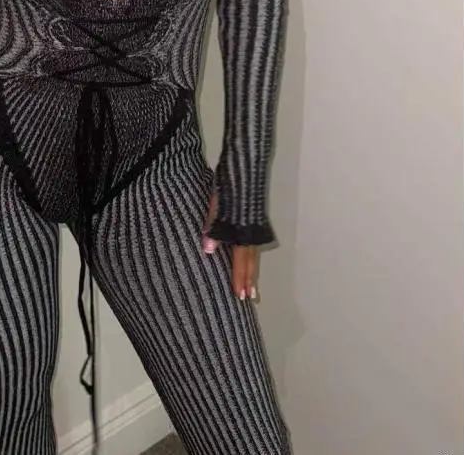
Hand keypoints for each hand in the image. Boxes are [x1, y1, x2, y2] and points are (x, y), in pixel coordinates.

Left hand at [201, 187, 258, 301]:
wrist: (245, 166)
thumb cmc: (227, 185)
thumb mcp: (215, 204)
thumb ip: (212, 227)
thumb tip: (209, 251)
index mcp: (240, 230)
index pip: (240, 261)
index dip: (240, 279)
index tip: (241, 297)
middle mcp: (250, 230)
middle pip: (250, 259)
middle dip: (249, 279)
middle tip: (250, 297)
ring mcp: (254, 223)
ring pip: (253, 251)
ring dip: (251, 268)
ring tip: (252, 283)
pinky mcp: (254, 216)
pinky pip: (253, 241)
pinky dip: (251, 254)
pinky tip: (247, 255)